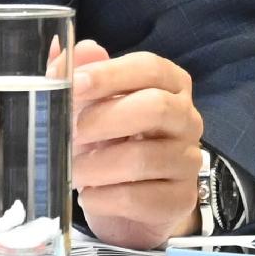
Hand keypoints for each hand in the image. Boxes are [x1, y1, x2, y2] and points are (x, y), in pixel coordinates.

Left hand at [62, 39, 205, 249]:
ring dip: (98, 165)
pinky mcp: (180, 200)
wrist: (124, 205)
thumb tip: (67, 50)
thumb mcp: (89, 107)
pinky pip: (141, 198)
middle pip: (156, 108)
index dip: (111, 74)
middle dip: (105, 118)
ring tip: (72, 170)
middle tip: (70, 131)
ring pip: (145, 158)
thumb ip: (77, 76)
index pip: (150, 68)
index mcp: (169, 85)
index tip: (74, 84)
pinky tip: (89, 196)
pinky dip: (105, 197)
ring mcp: (188, 161)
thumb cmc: (107, 143)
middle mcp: (187, 119)